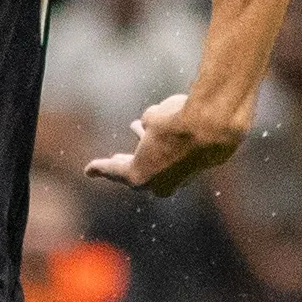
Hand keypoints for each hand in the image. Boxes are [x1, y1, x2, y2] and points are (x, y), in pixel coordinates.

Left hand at [87, 93, 250, 195]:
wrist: (213, 125)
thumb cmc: (175, 121)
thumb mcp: (153, 117)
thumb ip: (148, 123)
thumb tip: (151, 123)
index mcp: (138, 175)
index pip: (114, 171)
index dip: (99, 168)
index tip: (88, 170)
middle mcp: (159, 185)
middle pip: (137, 172)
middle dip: (126, 161)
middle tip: (115, 157)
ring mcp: (181, 181)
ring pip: (160, 164)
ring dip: (151, 149)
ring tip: (141, 132)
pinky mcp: (199, 170)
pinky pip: (180, 157)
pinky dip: (173, 145)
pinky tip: (172, 134)